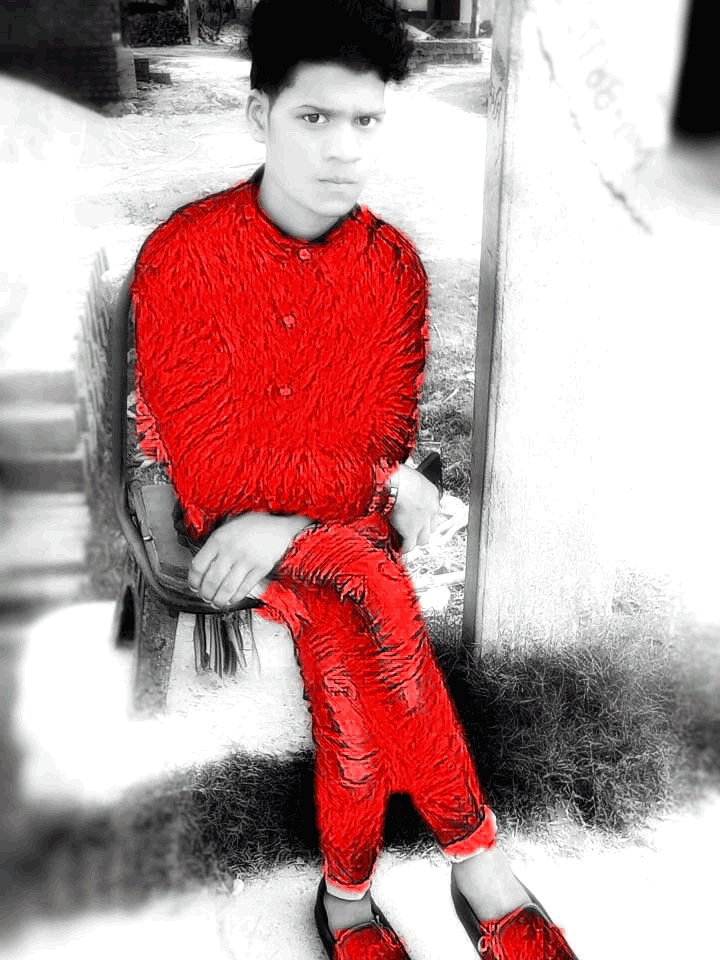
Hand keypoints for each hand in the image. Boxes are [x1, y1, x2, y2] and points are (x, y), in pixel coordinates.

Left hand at [188, 512, 312, 607]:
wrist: (279, 528)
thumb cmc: (253, 527)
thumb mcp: (229, 527)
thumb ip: (215, 544)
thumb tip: (202, 567)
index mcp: (219, 539)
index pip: (198, 565)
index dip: (193, 581)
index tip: (194, 587)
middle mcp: (231, 550)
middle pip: (211, 580)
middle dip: (206, 594)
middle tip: (205, 597)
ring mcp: (246, 560)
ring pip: (226, 588)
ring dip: (219, 600)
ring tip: (216, 603)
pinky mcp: (260, 569)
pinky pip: (244, 588)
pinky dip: (235, 598)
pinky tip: (231, 599)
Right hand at [388, 462, 440, 552]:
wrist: (393, 483)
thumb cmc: (398, 475)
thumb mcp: (409, 476)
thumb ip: (410, 486)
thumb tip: (402, 486)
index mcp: (432, 493)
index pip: (434, 510)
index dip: (426, 516)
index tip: (419, 517)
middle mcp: (431, 509)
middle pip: (432, 527)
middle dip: (423, 529)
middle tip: (413, 530)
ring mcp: (422, 522)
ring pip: (423, 539)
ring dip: (415, 539)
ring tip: (407, 540)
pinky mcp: (411, 532)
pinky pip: (409, 545)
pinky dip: (404, 547)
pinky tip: (399, 547)